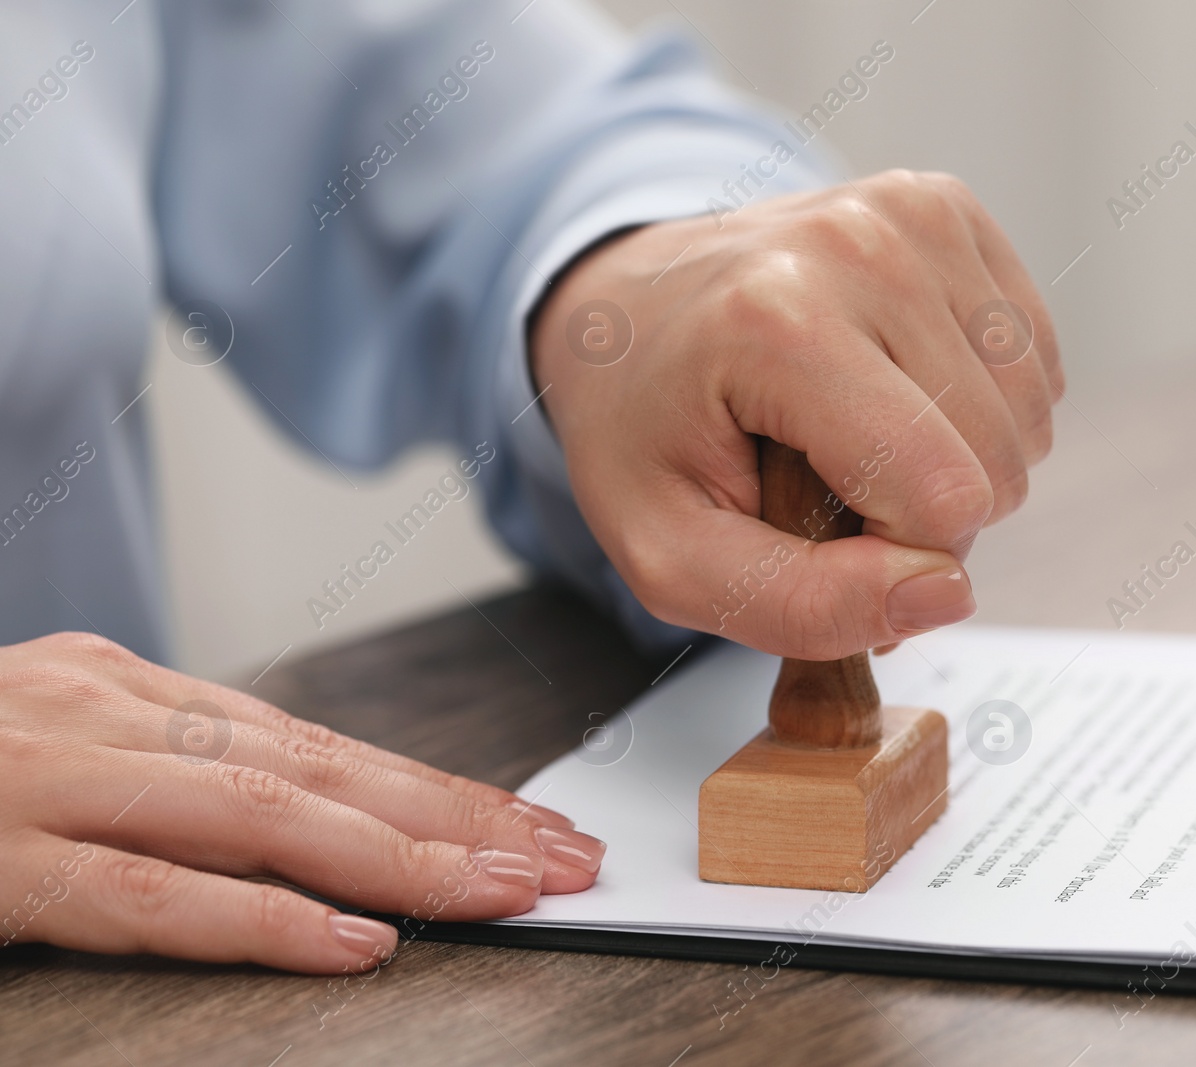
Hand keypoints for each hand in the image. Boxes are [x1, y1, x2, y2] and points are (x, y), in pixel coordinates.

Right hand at [0, 632, 604, 973]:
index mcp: (138, 693)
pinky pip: (149, 894)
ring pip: (262, 817)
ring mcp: (55, 781)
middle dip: (457, 817)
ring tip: (505, 891)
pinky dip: (258, 919)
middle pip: (323, 770)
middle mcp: (115, 718)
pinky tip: (353, 942)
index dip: (439, 786)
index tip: (532, 822)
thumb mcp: (65, 737)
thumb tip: (304, 815)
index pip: (325, 743)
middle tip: (563, 856)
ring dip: (399, 858)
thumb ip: (172, 768)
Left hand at [532, 170, 1061, 659]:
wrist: (626, 307)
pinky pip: (1034, 358)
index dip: (900, 556)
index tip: (819, 533)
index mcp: (777, 324)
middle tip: (829, 487)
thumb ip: (799, 606)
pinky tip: (898, 391)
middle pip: (998, 456)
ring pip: (1030, 411)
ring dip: (961, 458)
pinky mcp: (945, 207)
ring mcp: (910, 213)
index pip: (944, 494)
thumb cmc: (642, 436)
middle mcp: (857, 245)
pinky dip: (981, 402)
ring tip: (859, 438)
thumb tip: (946, 594)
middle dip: (930, 511)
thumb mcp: (671, 560)